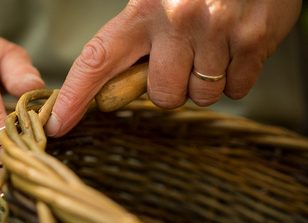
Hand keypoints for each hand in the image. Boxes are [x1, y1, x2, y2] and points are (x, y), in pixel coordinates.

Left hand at [46, 0, 301, 135]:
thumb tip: (108, 97)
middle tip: (185, 56)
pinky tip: (236, 45)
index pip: (97, 60)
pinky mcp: (252, 39)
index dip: (75, 96)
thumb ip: (133, 45)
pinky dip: (237, 76)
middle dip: (172, 87)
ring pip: (200, 95)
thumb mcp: (157, 3)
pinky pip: (236, 89)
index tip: (56, 124)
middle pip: (162, 96)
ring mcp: (215, 30)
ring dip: (206, 80)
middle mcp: (175, 19)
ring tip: (213, 44)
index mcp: (141, 10)